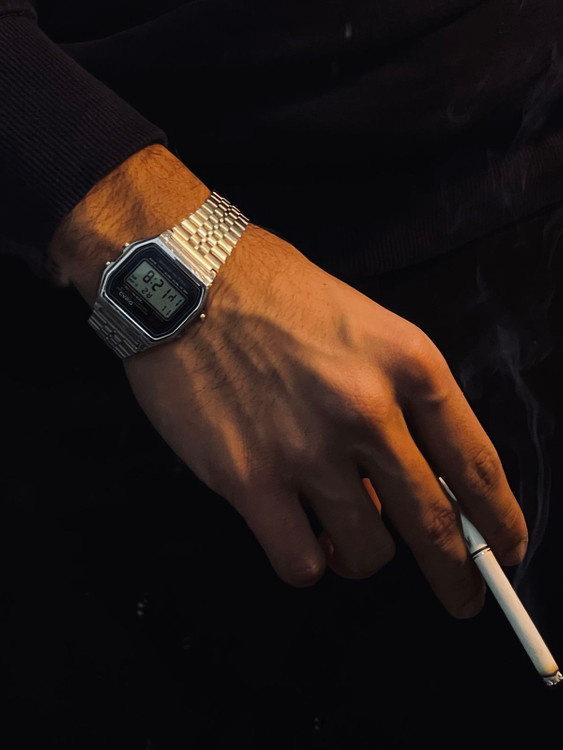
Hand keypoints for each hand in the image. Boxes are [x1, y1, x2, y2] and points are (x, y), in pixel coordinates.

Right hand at [124, 221, 527, 618]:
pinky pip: (301, 563)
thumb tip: (405, 483)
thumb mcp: (363, 326)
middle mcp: (367, 410)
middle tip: (463, 599)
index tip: (504, 552)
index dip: (500, 521)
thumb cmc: (274, 294)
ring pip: (368, 554)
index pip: (475, 464)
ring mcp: (307, 449)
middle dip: (458, 577)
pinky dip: (308, 561)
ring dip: (362, 557)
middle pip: (435, 525)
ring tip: (340, 533)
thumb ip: (397, 401)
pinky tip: (299, 535)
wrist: (184, 278)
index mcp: (408, 364)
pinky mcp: (248, 479)